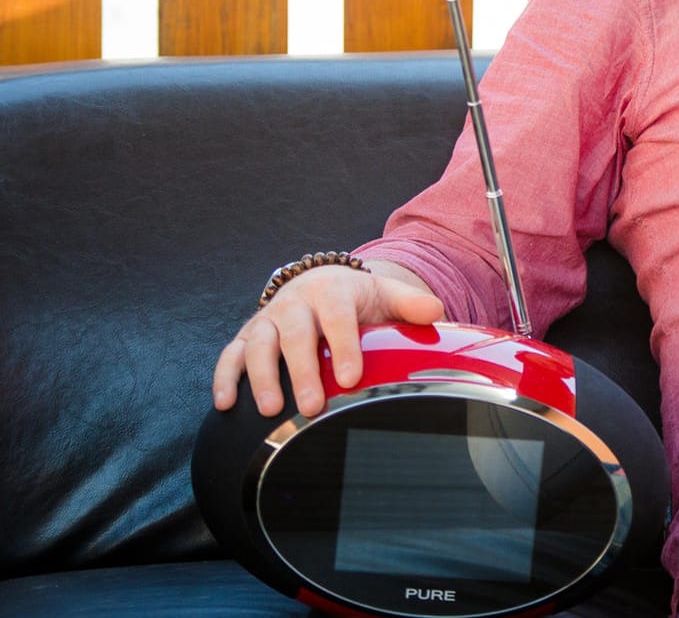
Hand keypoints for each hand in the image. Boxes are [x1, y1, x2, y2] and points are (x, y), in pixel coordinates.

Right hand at [211, 261, 443, 418]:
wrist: (320, 284)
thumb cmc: (357, 300)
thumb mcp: (385, 295)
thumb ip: (410, 304)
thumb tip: (436, 310)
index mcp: (332, 291)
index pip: (338, 319)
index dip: (344, 348)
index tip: (351, 378)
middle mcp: (294, 303)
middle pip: (295, 335)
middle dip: (302, 371)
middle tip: (311, 405)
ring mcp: (267, 319)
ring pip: (259, 345)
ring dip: (261, 377)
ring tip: (270, 410)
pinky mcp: (247, 336)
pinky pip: (230, 355)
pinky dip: (225, 377)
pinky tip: (226, 405)